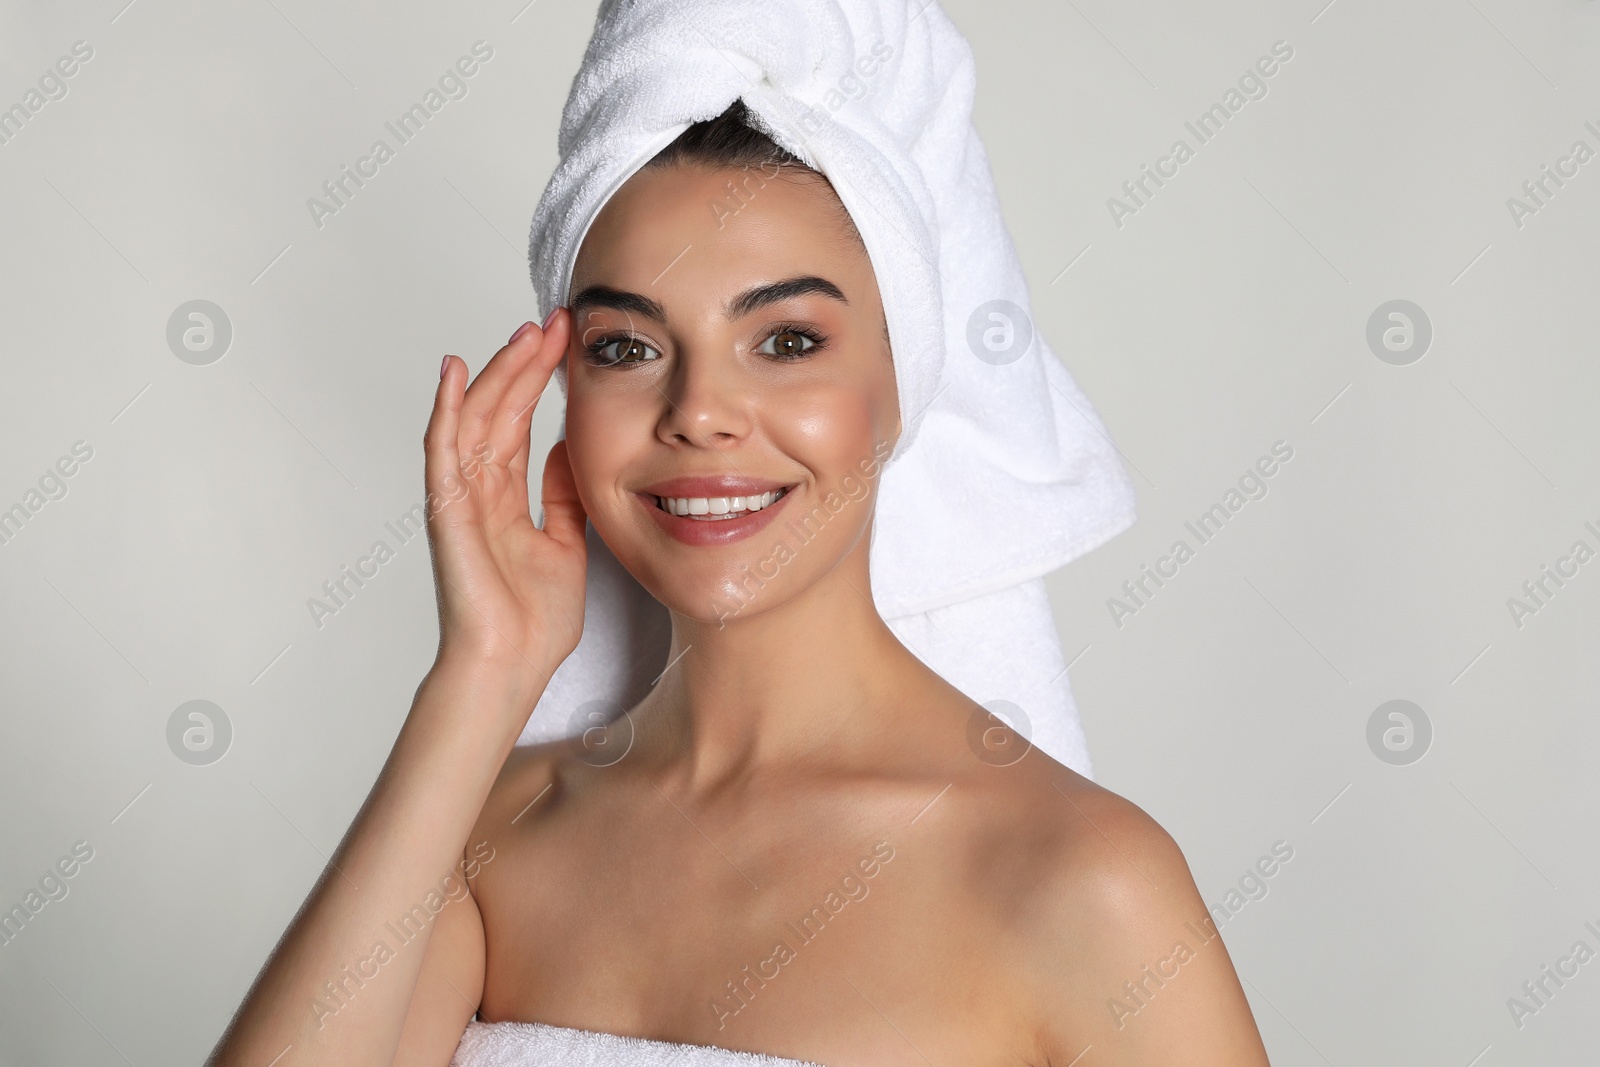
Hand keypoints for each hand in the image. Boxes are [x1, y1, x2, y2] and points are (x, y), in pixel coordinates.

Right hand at [423, 309, 585, 686]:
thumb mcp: (566, 544)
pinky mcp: (446, 513)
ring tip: (523, 333)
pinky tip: (455, 372)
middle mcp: (477, 492)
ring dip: (497, 374)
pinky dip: (447, 410)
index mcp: (504, 500)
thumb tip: (568, 451)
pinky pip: (443, 452)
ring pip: (474, 420)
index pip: (520, 425)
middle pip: (499, 412)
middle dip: (524, 364)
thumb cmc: (533, 622)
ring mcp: (459, 500)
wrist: (511, 667)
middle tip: (552, 321)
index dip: (540, 382)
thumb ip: (563, 497)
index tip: (566, 343)